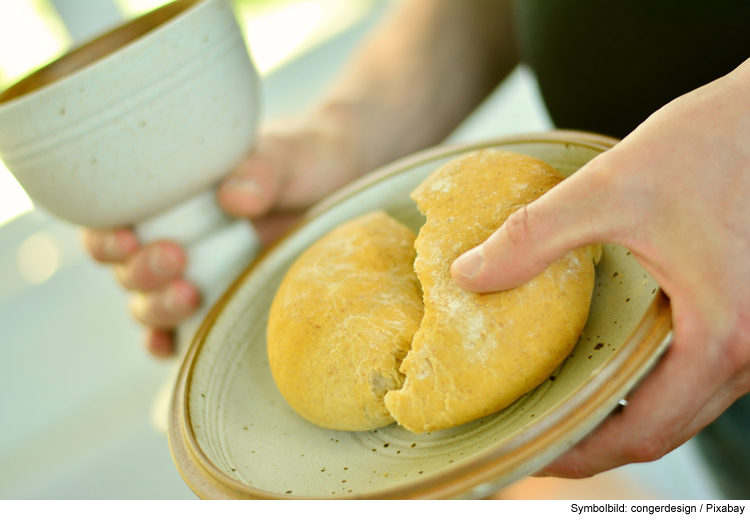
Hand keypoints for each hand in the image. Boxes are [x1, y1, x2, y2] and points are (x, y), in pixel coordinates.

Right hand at [83, 114, 362, 357]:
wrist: (342, 181)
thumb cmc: (305, 159)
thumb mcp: (288, 156)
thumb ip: (262, 170)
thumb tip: (234, 198)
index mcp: (170, 199)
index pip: (111, 222)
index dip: (103, 237)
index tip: (127, 236)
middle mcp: (175, 239)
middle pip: (127, 271)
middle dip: (139, 272)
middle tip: (175, 259)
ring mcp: (199, 276)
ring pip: (149, 306)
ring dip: (157, 308)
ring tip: (191, 295)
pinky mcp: (227, 303)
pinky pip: (184, 334)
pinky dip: (171, 344)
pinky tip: (178, 345)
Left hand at [451, 59, 749, 477]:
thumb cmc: (716, 143)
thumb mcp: (613, 187)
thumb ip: (535, 237)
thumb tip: (469, 275)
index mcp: (724, 334)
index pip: (648, 431)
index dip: (587, 452)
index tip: (539, 451)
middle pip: (671, 427)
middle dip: (605, 437)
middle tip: (547, 426)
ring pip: (693, 404)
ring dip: (635, 408)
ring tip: (575, 395)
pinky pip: (710, 372)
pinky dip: (663, 378)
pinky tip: (623, 355)